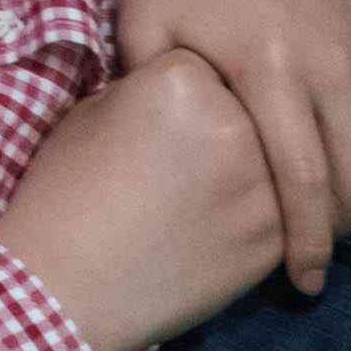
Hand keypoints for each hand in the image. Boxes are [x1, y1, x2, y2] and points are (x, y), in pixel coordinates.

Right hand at [0, 52, 286, 350]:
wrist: (67, 286)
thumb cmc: (66, 195)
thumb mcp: (94, 112)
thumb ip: (151, 92)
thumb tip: (189, 92)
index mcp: (182, 79)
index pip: (206, 64)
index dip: (184, 96)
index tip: (158, 122)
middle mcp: (235, 124)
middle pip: (250, 108)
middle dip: (223, 130)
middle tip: (180, 167)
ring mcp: (263, 184)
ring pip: (274, 163)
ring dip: (247, 176)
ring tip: (192, 202)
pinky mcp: (275, 238)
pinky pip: (284, 214)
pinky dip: (256, 221)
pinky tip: (211, 232)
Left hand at [115, 0, 350, 290]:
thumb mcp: (146, 30)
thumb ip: (164, 104)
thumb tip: (177, 166)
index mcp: (271, 71)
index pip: (304, 186)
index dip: (306, 247)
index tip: (303, 285)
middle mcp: (333, 68)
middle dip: (340, 229)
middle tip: (309, 245)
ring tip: (325, 204)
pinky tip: (342, 153)